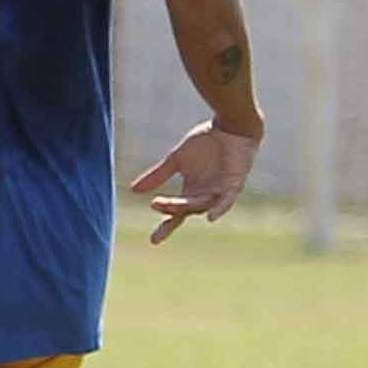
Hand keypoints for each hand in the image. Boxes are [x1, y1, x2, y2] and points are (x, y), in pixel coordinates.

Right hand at [130, 121, 259, 241]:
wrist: (229, 126)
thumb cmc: (205, 142)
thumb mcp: (176, 160)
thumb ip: (157, 176)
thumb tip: (133, 190)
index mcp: (191, 192)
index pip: (176, 213)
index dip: (166, 227)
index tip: (153, 241)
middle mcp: (205, 195)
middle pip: (186, 208)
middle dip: (171, 208)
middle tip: (154, 204)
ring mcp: (220, 192)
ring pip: (201, 204)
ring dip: (187, 205)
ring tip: (171, 203)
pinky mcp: (234, 185)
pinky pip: (226, 201)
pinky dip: (219, 209)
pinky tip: (210, 217)